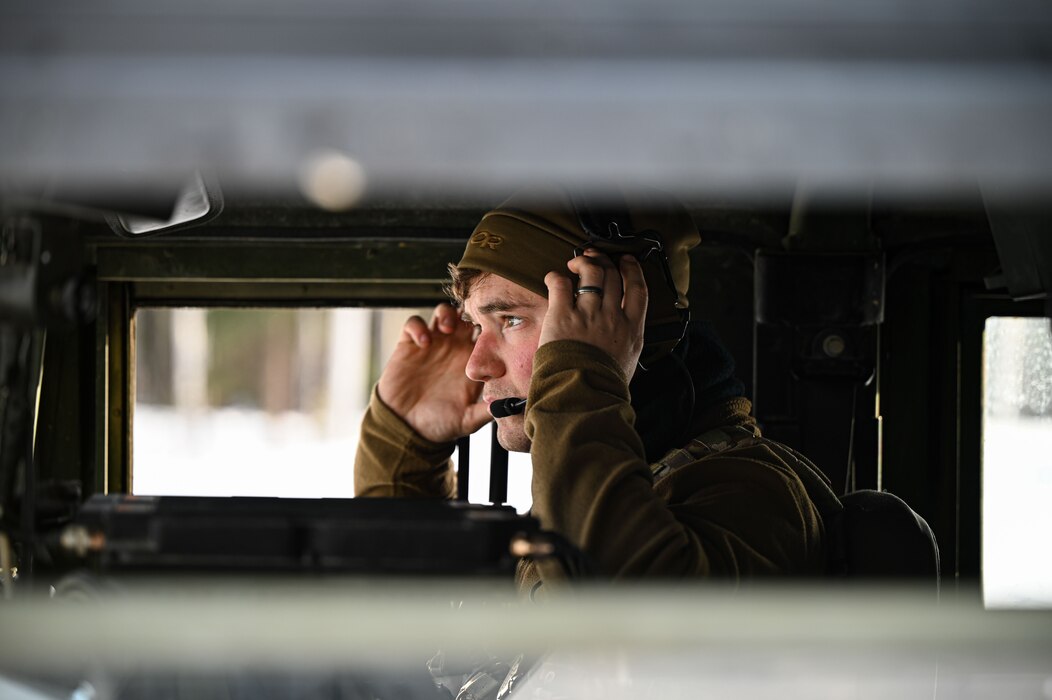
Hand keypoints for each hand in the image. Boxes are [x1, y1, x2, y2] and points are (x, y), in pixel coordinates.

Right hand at [377, 303, 491, 442]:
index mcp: (471, 362)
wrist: (406, 429)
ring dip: (447, 314)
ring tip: (448, 329)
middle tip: (471, 322)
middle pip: (467, 317)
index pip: (486, 334)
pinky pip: (414, 324)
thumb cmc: (438, 425)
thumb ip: (487, 411)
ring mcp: (432, 345)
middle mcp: (453, 349)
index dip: (491, 328)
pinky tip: (424, 342)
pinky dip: (418, 327)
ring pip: (443, 313)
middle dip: (471, 313)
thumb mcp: (467, 420)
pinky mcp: (409, 346)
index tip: (493, 331)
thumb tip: (512, 405)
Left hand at [539, 249, 647, 382]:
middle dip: (604, 261)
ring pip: (591, 273)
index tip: (626, 262)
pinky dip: (556, 276)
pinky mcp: (563, 316)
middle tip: (595, 257)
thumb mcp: (628, 363)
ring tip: (575, 262)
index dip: (632, 270)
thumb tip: (624, 340)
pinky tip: (553, 277)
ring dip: (583, 262)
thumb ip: (627, 344)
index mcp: (632, 330)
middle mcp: (612, 317)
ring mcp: (588, 315)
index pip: (638, 290)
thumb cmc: (603, 387)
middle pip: (613, 276)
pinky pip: (561, 284)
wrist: (583, 397)